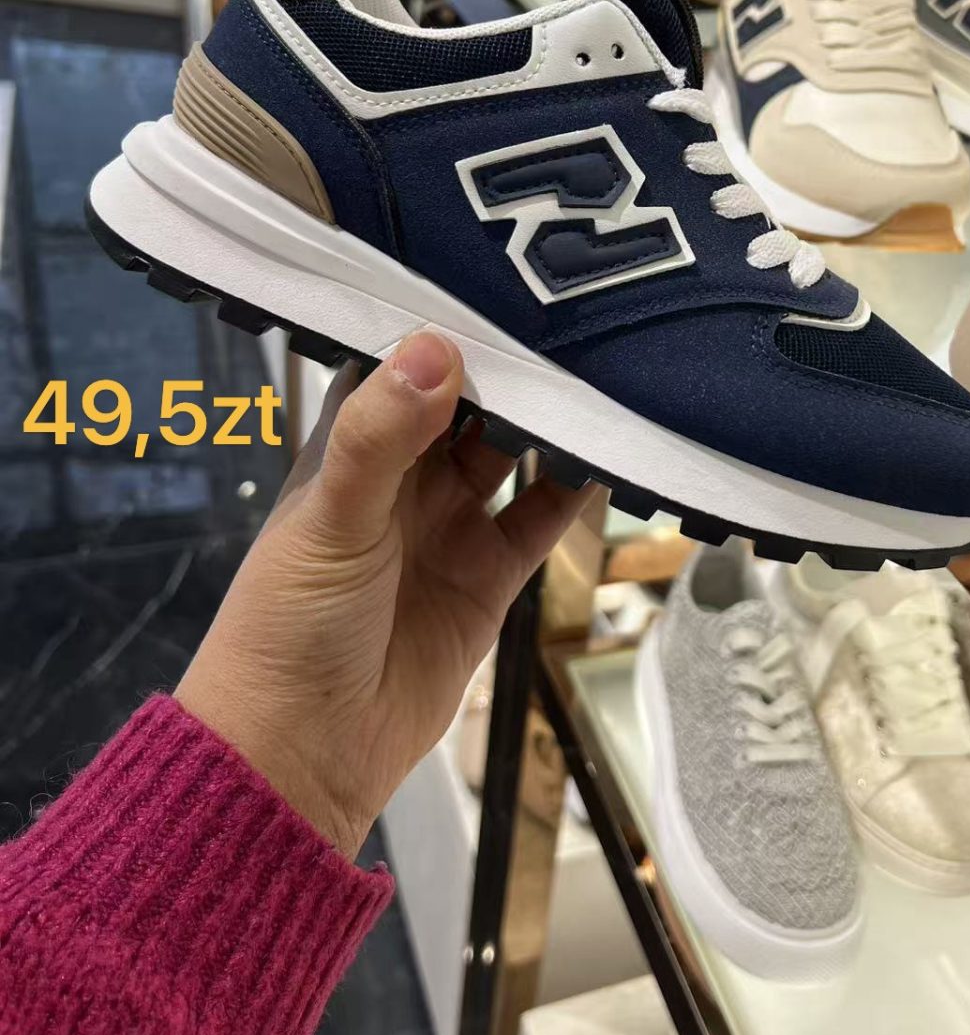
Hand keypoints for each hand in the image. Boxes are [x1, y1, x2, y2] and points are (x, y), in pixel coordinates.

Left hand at [176, 331, 594, 857]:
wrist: (306, 753)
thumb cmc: (292, 624)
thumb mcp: (331, 518)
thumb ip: (381, 435)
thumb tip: (438, 348)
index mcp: (349, 447)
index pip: (401, 365)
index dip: (446, 326)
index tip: (504, 280)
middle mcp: (402, 475)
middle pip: (467, 402)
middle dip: (511, 367)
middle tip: (575, 314)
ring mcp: (449, 523)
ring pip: (510, 451)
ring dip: (549, 419)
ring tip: (604, 370)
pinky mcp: (490, 573)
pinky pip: (541, 516)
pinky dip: (575, 487)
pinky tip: (613, 449)